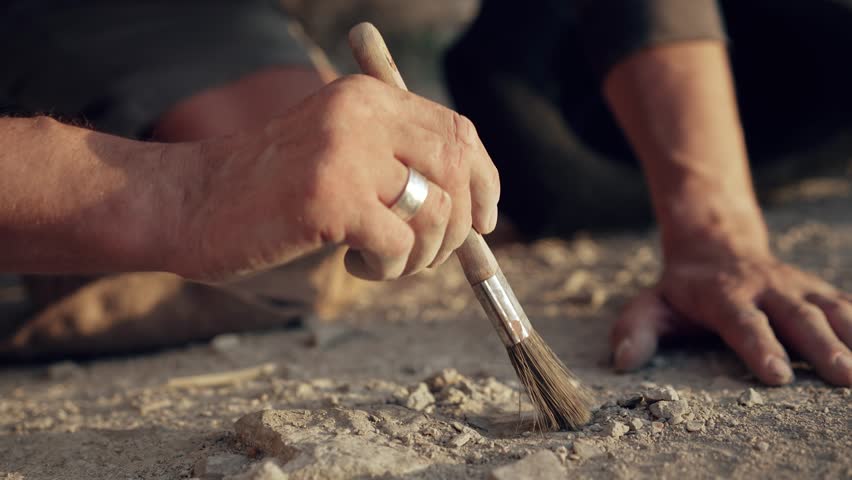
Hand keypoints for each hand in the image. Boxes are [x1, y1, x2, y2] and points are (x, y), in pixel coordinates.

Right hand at [167, 75, 499, 281]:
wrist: (186, 202)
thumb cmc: (263, 189)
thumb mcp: (333, 152)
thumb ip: (392, 161)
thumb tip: (470, 204)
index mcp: (366, 98)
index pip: (457, 131)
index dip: (485, 179)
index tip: (486, 219)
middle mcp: (361, 115)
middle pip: (458, 168)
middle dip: (461, 225)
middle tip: (428, 255)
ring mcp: (345, 154)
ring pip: (436, 211)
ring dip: (423, 254)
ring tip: (384, 261)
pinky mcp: (329, 199)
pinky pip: (400, 244)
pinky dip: (389, 267)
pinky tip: (355, 265)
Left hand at [610, 245, 851, 385]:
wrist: (716, 243)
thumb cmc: (682, 288)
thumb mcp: (651, 304)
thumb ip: (636, 330)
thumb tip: (624, 361)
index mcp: (723, 295)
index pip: (742, 322)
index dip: (759, 346)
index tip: (776, 374)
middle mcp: (764, 288)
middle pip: (796, 316)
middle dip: (820, 345)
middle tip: (842, 375)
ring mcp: (796, 286)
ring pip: (829, 308)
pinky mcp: (817, 290)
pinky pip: (847, 305)